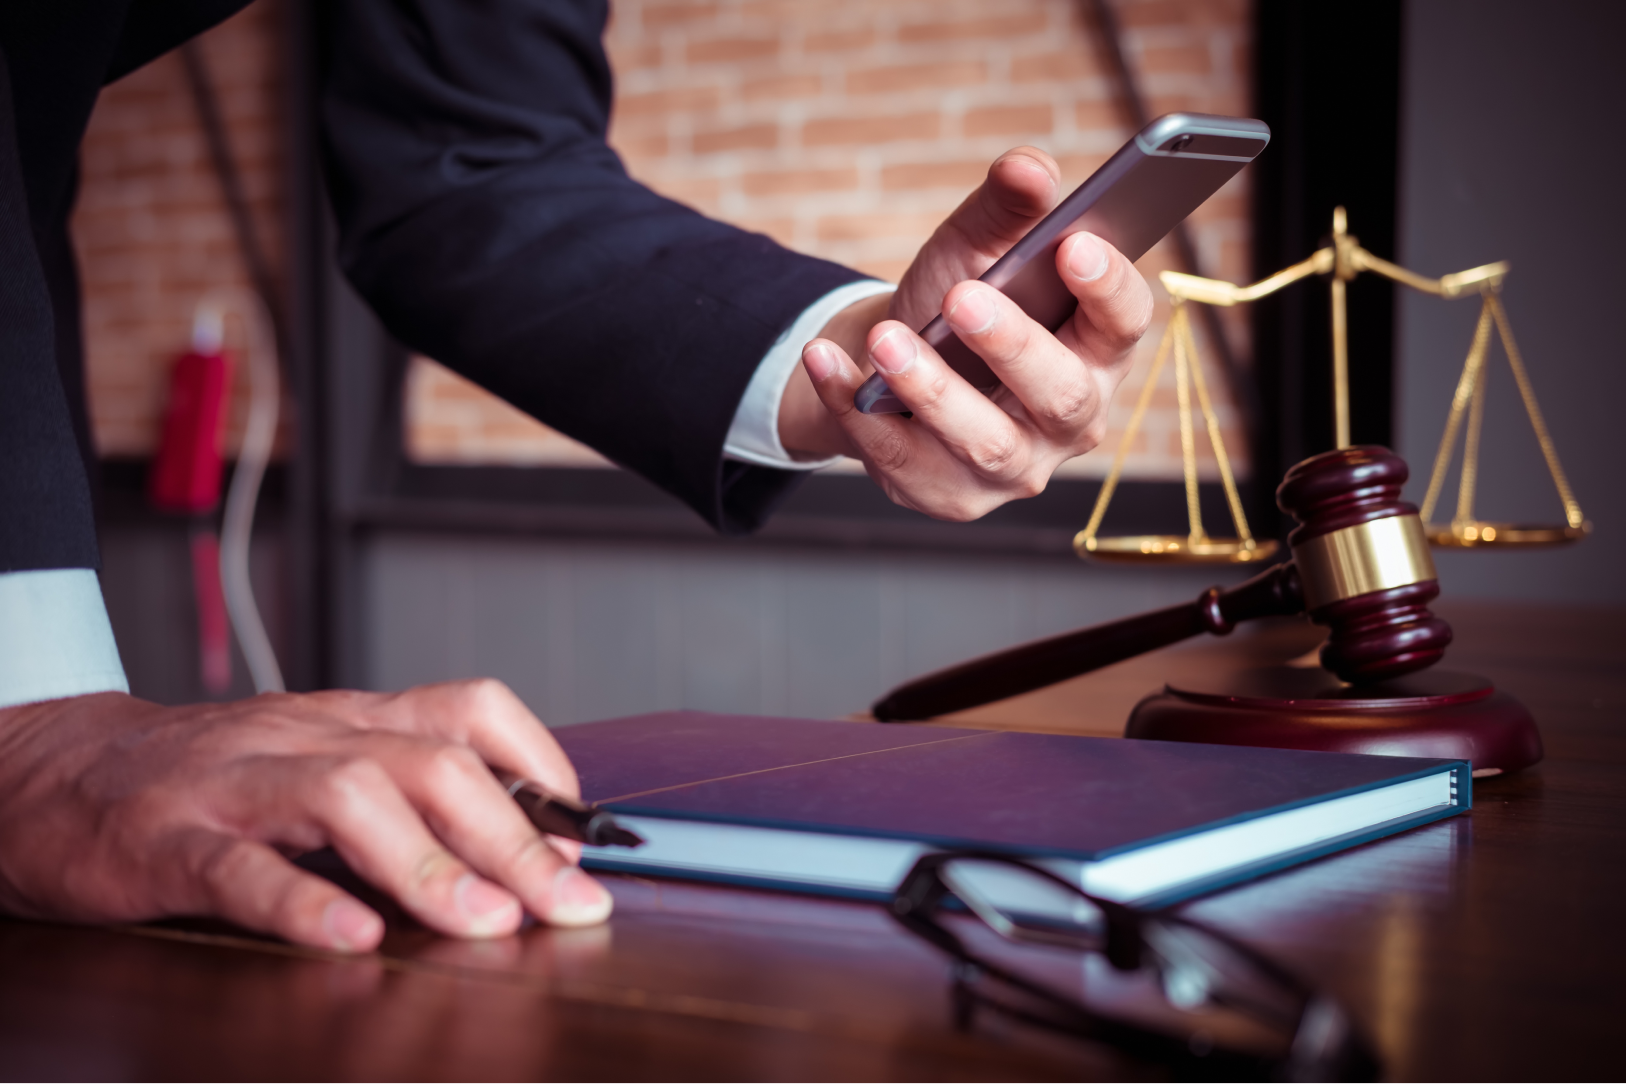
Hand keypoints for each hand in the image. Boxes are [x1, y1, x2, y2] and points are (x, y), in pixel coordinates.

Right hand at [0, 681, 611, 952]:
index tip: (588, 837)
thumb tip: (525, 853)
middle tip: (566, 905)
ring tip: (482, 923)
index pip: (470, 708)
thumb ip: (406, 794)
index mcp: (350, 720)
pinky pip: (240, 865)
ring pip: (347, 795)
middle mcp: (305, 737)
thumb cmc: (210, 778)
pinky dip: (302, 901)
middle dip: (513, 837)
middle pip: (430, 761)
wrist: (57, 769)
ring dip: (427, 863)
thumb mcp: (318, 764)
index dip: (543, 765)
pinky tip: (350, 939)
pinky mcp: (165, 840)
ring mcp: (235, 784)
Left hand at [778, 147, 1153, 520]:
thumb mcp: (976, 248)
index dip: (1108, 287)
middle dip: (1013, 345)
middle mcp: (1069, 420)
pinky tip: (824, 360)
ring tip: (884, 339)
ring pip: (985, 442)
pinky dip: (853, 407)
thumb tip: (1027, 167)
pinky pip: (901, 460)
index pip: (1124, 324)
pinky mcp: (949, 495)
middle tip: (962, 296)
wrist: (885, 368)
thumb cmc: (951, 306)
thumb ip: (1007, 208)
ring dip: (930, 389)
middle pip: (1062, 395)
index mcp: (1096, 350)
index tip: (1073, 244)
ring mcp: (1013, 467)